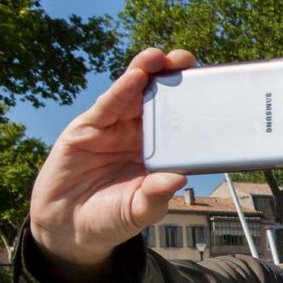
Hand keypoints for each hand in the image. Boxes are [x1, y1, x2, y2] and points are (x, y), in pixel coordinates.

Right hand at [29, 47, 197, 271]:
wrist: (69, 225)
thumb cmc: (112, 217)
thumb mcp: (139, 211)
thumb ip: (156, 196)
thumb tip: (179, 179)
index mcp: (160, 154)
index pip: (181, 125)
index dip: (194, 105)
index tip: (213, 87)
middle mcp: (140, 136)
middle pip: (160, 100)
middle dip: (174, 78)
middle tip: (188, 60)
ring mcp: (115, 129)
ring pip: (134, 95)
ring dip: (147, 73)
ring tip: (161, 57)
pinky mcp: (88, 128)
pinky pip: (108, 106)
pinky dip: (122, 90)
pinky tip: (135, 76)